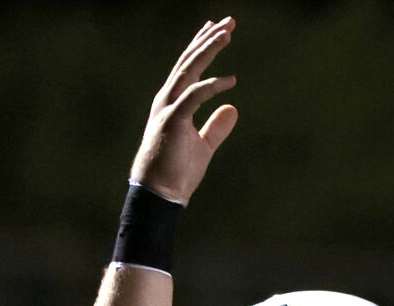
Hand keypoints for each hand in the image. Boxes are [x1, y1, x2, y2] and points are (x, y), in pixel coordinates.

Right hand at [131, 17, 239, 203]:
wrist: (160, 195)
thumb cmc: (177, 172)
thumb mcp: (203, 146)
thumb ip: (217, 127)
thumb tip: (233, 109)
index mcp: (173, 102)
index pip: (188, 67)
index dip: (202, 46)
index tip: (218, 29)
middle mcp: (168, 99)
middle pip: (189, 61)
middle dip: (208, 39)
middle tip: (228, 22)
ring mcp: (168, 108)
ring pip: (189, 70)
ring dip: (208, 51)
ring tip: (227, 34)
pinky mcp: (173, 121)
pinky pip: (194, 97)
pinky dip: (211, 86)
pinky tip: (230, 81)